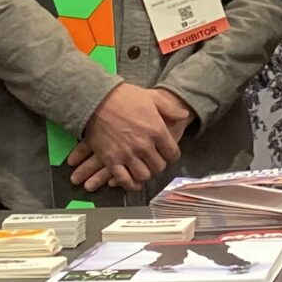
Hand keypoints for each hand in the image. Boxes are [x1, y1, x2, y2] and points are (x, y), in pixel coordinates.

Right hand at [65, 82, 184, 192]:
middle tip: (155, 161)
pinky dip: (130, 184)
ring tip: (144, 168)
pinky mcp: (111, 160)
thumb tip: (185, 115)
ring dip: (146, 174)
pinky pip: (124, 180)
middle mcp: (144, 146)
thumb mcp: (152, 97)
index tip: (168, 154)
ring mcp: (127, 154)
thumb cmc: (125, 97)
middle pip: (159, 166)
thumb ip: (170, 109)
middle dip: (159, 165)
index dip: (172, 155)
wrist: (96, 99)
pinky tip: (133, 182)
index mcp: (157, 131)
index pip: (172, 153)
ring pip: (143, 175)